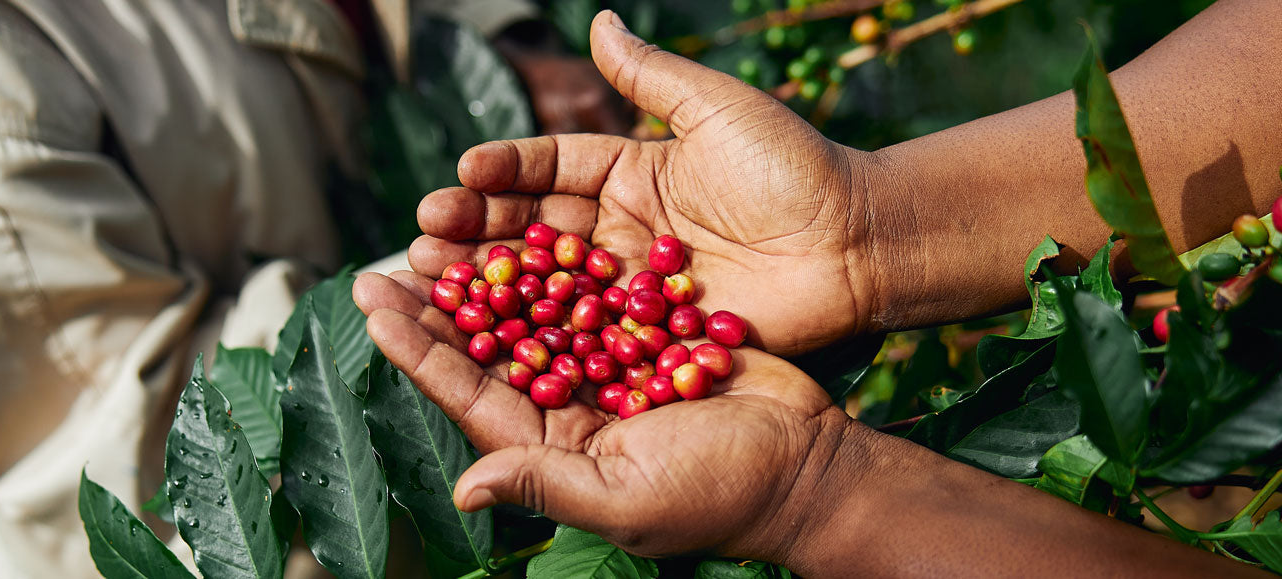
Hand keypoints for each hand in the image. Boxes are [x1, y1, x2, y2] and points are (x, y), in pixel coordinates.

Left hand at [351, 270, 860, 560]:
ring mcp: (608, 370)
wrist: (812, 464)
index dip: (418, 349)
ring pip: (533, 313)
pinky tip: (526, 224)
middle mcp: (569, 407)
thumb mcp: (625, 498)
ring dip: (490, 274)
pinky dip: (558, 262)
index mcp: (551, 448)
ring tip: (446, 230)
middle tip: (392, 255)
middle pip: (489, 347)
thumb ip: (544, 484)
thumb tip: (465, 490)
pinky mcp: (647, 337)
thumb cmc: (721, 496)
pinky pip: (590, 293)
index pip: (467, 393)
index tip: (373, 302)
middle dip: (440, 303)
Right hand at [412, 11, 900, 355]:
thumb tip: (599, 20)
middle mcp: (621, 231)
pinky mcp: (649, 338)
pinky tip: (490, 339)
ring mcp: (630, 289)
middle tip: (423, 235)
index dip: (504, 172)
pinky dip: (538, 339)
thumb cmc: (795, 168)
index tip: (461, 172)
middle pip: (533, 231)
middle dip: (475, 232)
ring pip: (546, 286)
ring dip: (488, 286)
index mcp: (630, 173)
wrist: (858, 243)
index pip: (550, 169)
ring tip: (432, 280)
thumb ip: (652, 75)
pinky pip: (587, 336)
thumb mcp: (718, 109)